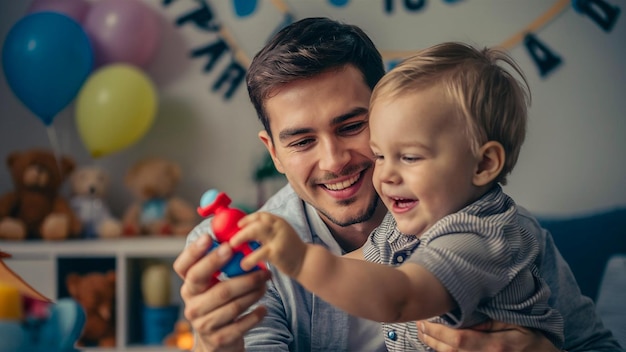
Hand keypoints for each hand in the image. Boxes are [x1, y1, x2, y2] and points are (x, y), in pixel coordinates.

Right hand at [173, 235, 270, 351]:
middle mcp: (192, 305)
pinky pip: (240, 324)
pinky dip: (255, 315)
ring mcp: (203, 324)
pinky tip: (263, 308)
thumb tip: (236, 237)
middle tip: (252, 261)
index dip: (193, 252)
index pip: (183, 268)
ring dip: (252, 291)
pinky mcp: (219, 339)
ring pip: (231, 305)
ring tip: (265, 282)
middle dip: (235, 272)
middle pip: (214, 287)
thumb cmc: (219, 305)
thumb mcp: (213, 286)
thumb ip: (220, 266)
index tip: (209, 238)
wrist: (218, 341)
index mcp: (189, 287)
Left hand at [232, 212, 307, 276]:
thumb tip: (247, 234)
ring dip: (241, 237)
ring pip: (256, 231)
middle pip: (256, 221)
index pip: (261, 215)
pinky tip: (244, 265)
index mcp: (279, 222)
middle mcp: (278, 227)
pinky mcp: (277, 252)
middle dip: (242, 228)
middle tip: (232, 238)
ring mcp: (278, 238)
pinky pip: (259, 253)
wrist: (307, 262)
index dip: (248, 219)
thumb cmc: (291, 251)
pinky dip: (249, 259)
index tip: (239, 225)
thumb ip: (268, 233)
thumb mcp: (281, 236)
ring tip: (232, 246)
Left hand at [416, 320, 559, 351]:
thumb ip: (489, 320)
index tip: (424, 319)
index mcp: (495, 346)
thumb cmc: (530, 336)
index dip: (438, 331)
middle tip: (419, 324)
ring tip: (423, 332)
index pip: (458, 340)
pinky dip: (446, 351)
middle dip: (431, 338)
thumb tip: (464, 314)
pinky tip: (437, 343)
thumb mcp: (514, 323)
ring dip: (434, 346)